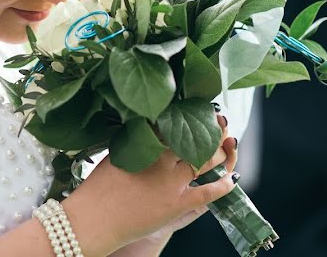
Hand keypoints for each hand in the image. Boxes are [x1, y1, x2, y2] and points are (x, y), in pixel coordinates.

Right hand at [62, 114, 238, 255]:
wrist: (95, 219)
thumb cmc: (98, 188)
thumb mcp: (115, 153)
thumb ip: (135, 140)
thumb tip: (147, 128)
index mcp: (147, 144)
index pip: (175, 122)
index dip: (189, 114)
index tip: (197, 108)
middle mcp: (163, 160)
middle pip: (195, 138)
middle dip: (211, 129)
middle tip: (219, 121)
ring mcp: (173, 182)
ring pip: (206, 161)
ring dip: (221, 152)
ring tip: (228, 144)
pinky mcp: (178, 204)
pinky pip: (209, 191)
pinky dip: (223, 184)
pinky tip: (231, 178)